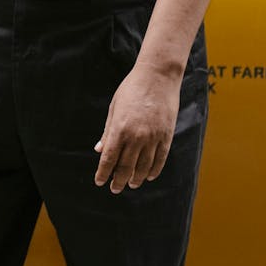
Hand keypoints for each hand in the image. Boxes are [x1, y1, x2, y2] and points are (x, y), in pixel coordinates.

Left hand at [93, 65, 181, 193]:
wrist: (157, 77)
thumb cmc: (131, 89)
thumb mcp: (114, 108)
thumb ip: (108, 132)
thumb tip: (99, 150)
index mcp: (120, 129)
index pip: (109, 158)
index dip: (103, 172)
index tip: (99, 182)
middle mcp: (136, 137)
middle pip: (126, 167)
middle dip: (118, 180)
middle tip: (114, 189)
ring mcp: (153, 137)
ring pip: (143, 167)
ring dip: (136, 178)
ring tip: (131, 184)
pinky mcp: (166, 136)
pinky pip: (160, 159)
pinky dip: (153, 170)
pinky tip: (148, 176)